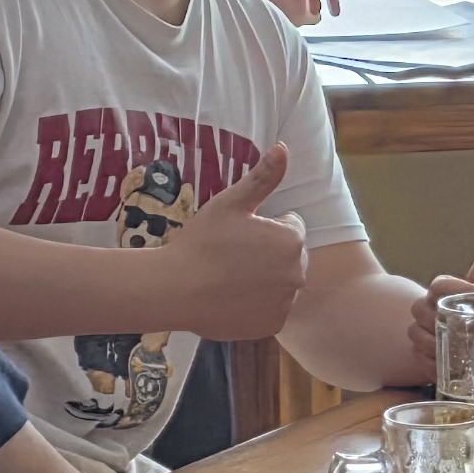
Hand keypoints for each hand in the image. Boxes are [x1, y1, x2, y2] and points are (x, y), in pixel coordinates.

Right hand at [155, 141, 307, 342]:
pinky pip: (271, 309)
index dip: (263, 227)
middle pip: (289, 257)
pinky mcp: (272, 325)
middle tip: (232, 256)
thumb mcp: (231, 203)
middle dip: (268, 254)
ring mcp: (286, 302)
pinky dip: (257, 305)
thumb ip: (263, 176)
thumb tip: (283, 147)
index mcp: (292, 240)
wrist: (175, 290)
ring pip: (280, 283)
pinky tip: (231, 298)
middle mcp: (298, 273)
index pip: (290, 227)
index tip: (237, 234)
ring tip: (230, 277)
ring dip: (264, 279)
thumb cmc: (201, 242)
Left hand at [406, 207, 473, 378]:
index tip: (464, 289)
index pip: (439, 286)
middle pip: (422, 309)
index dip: (444, 284)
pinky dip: (421, 349)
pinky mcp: (448, 376)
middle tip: (449, 309)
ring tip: (443, 325)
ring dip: (423, 327)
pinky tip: (438, 344)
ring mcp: (463, 359)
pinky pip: (415, 356)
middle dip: (430, 305)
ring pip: (415, 332)